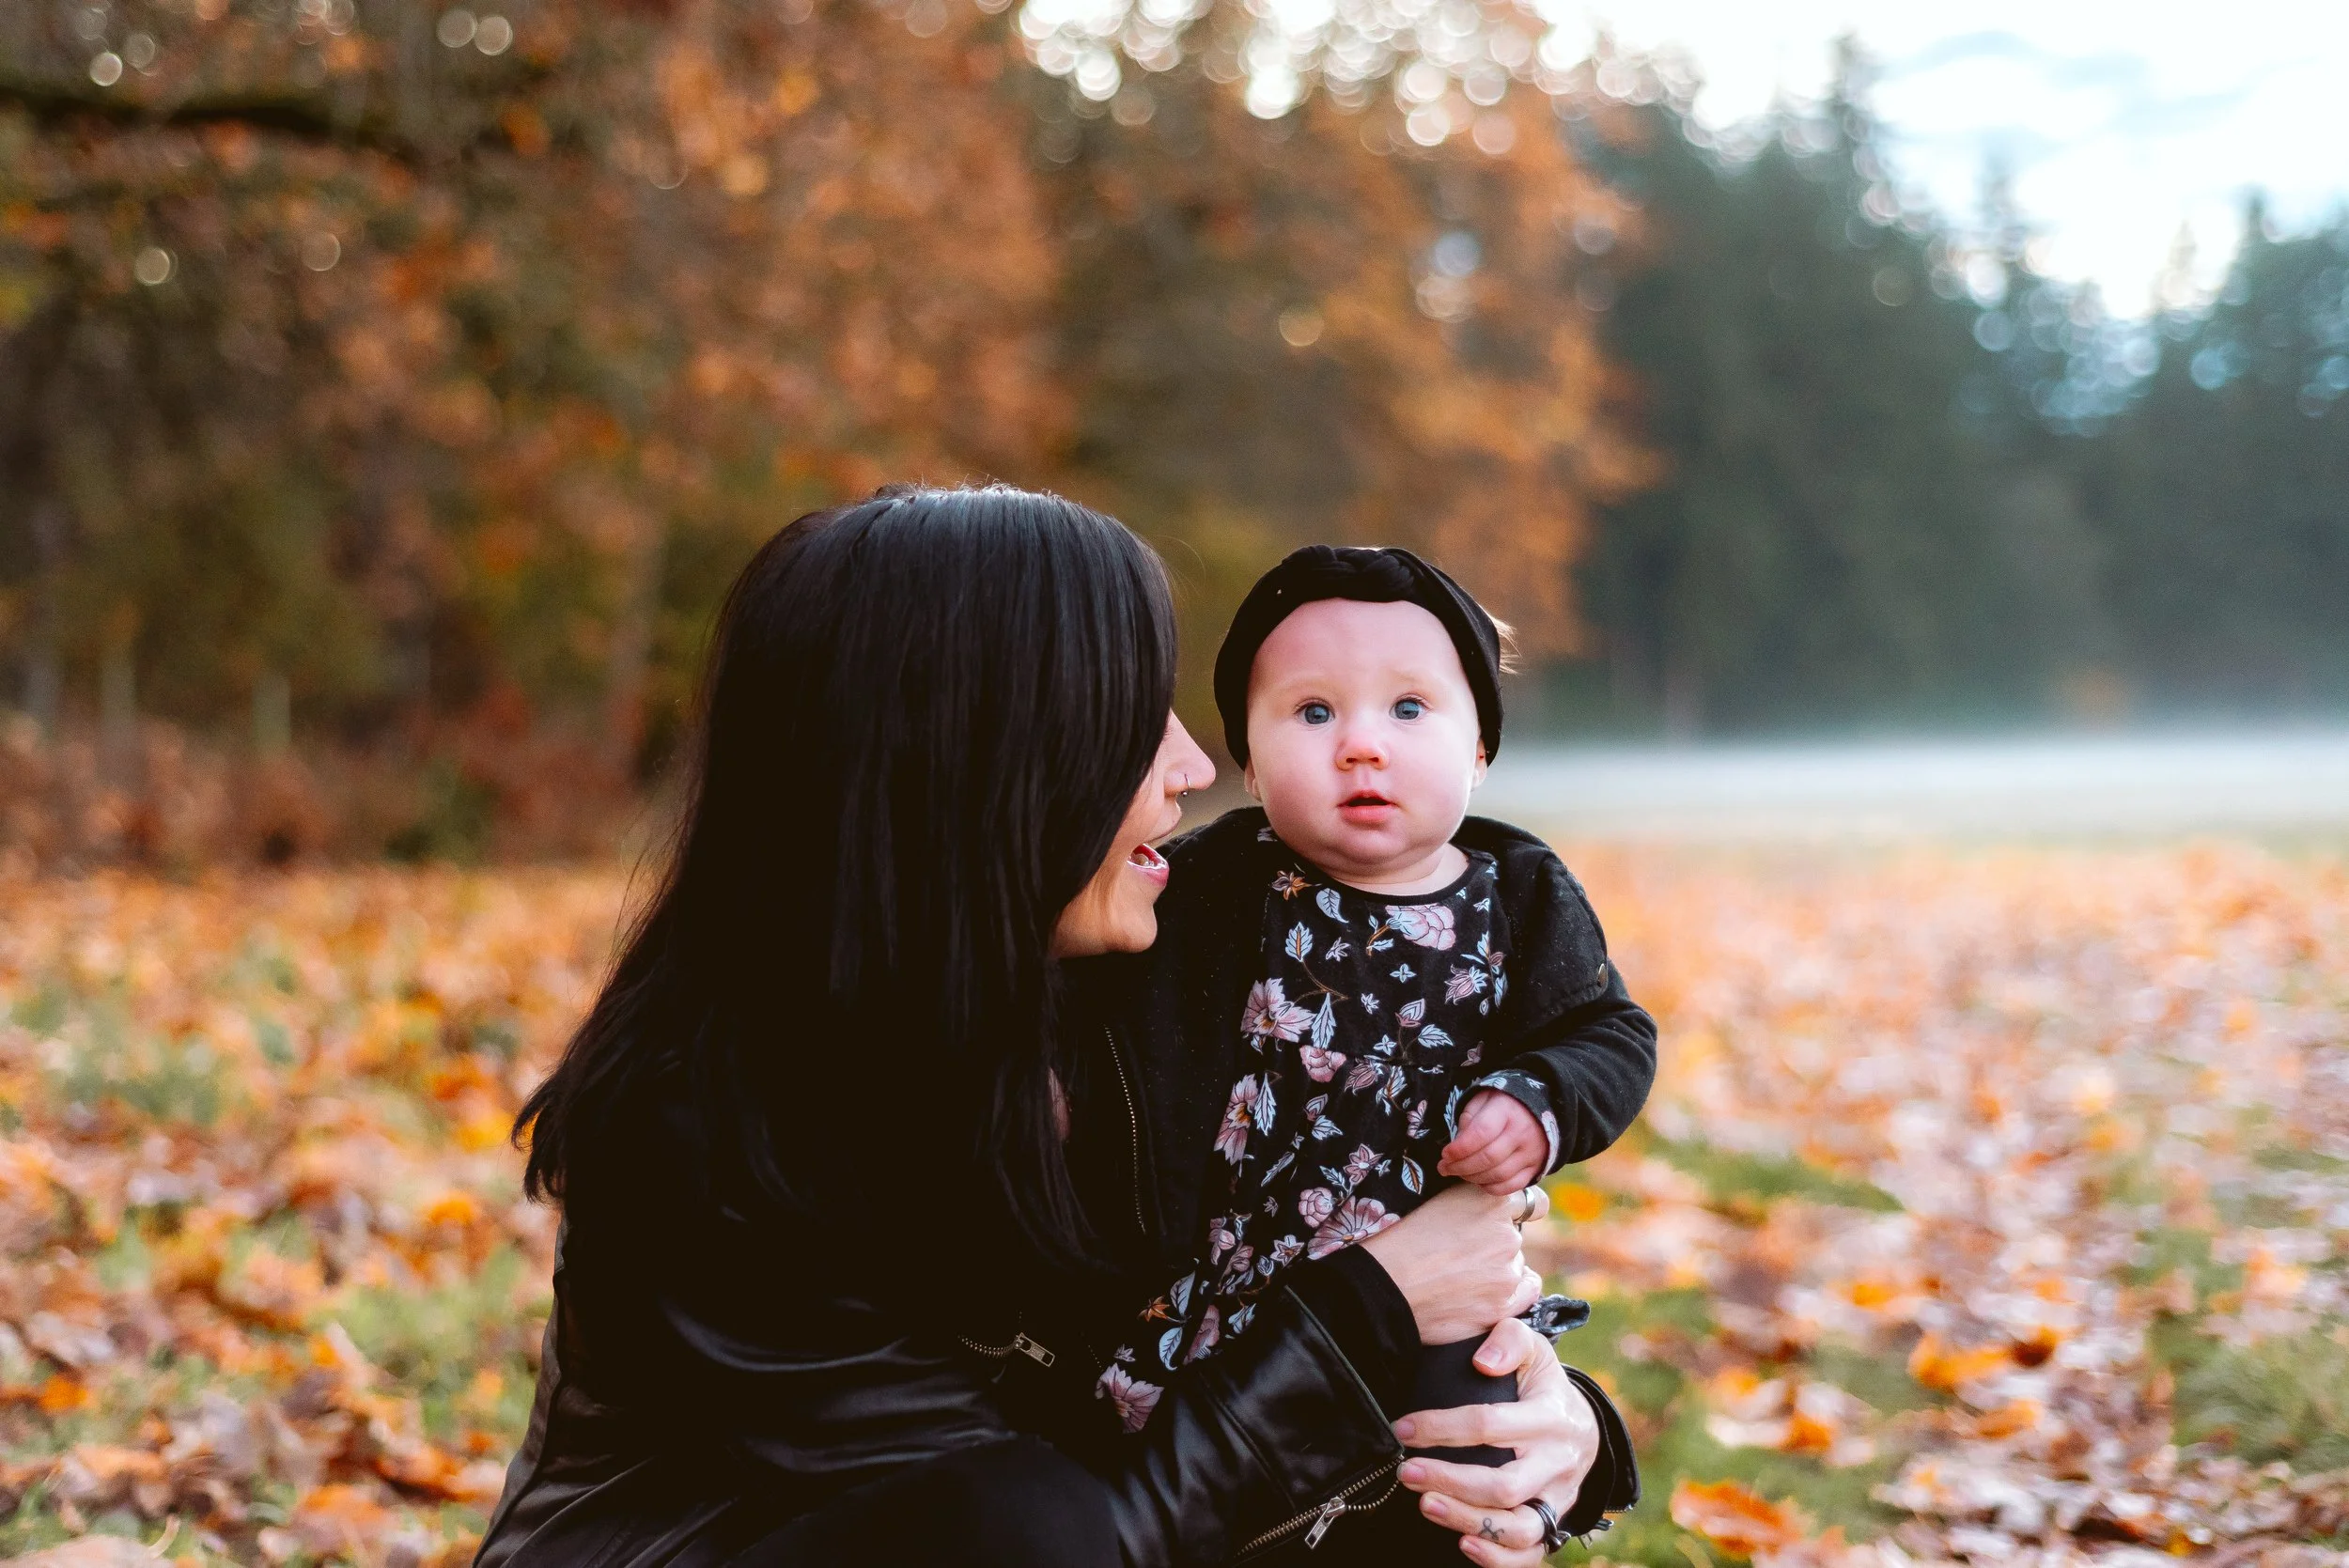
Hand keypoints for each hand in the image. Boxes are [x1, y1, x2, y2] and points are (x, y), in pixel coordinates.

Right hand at [1358, 1182, 1545, 1343]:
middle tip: (1461, 1254)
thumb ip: (1471, 1199)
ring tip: (1461, 1278)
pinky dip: (1510, 1294)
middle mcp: (1507, 1234)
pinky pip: (1525, 1294)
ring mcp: (1507, 1273)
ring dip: (1498, 1270)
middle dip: (1495, 1244)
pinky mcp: (1502, 1306)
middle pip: (1515, 1238)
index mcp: (1490, 1201)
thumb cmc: (1399, 1240)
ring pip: (1515, 1267)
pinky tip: (1484, 1294)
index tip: (1500, 1221)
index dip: (1511, 1213)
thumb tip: (1486, 1201)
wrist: (1383, 1285)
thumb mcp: (1436, 1200)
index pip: (1528, 1203)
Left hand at [1390, 1317, 1601, 1565]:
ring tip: (1425, 1506)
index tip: (1402, 1429)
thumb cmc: (1542, 1385)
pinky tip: (1463, 1543)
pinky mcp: (1554, 1526)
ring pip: (1518, 1526)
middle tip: (1405, 1473)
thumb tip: (1482, 1363)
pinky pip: (1531, 1555)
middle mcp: (1558, 1462)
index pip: (1491, 1424)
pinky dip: (1498, 1557)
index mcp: (1551, 1415)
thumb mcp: (1534, 1350)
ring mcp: (1558, 1499)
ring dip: (1467, 1519)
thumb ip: (1509, 1340)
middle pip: (1504, 1485)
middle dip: (1449, 1480)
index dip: (1441, 1427)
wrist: (1583, 1427)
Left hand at [1438, 1091, 1546, 1191]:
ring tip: (1458, 1172)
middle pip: (1488, 1158)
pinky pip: (1511, 1186)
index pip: (1481, 1133)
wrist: (1536, 1110)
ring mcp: (1531, 1153)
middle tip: (1444, 1168)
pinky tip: (1478, 1180)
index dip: (1460, 1148)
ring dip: (1472, 1178)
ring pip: (1498, 1175)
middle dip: (1460, 1166)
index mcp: (1507, 1111)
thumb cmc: (1502, 1104)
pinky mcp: (1535, 1168)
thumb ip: (1468, 1119)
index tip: (1445, 1154)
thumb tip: (1457, 1146)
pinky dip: (1490, 1188)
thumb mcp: (1483, 1099)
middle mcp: (1522, 1133)